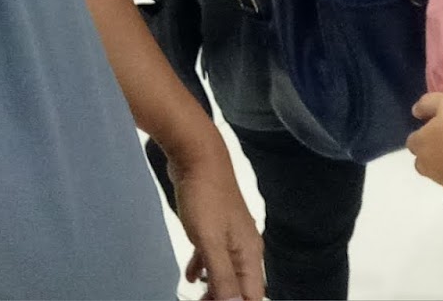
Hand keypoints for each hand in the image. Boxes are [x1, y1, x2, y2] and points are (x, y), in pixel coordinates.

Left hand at [167, 145, 264, 300]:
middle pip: (239, 287)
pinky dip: (203, 270)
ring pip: (226, 273)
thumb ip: (222, 276)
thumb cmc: (206, 196)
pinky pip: (212, 257)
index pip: (252, 295)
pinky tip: (190, 277)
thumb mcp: (210, 241)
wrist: (198, 157)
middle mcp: (245, 247)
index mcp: (249, 252)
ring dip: (213, 289)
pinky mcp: (216, 227)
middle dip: (223, 300)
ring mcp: (230, 236)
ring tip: (194, 299)